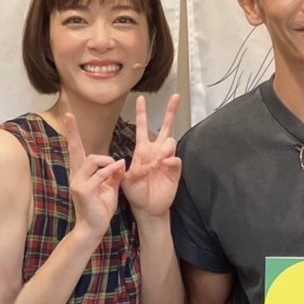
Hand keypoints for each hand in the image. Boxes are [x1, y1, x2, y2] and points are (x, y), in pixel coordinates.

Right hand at [65, 113, 124, 236]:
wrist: (93, 229)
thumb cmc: (101, 209)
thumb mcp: (110, 187)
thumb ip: (113, 174)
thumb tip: (120, 162)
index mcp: (81, 173)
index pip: (75, 149)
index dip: (73, 133)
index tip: (69, 116)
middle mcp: (76, 176)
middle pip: (79, 151)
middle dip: (83, 140)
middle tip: (83, 130)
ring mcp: (78, 183)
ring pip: (91, 160)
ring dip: (106, 161)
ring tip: (117, 167)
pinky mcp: (84, 191)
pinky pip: (99, 175)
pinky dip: (111, 170)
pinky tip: (119, 168)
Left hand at [121, 94, 181, 217]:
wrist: (147, 207)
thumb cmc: (135, 192)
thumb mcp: (126, 180)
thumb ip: (132, 170)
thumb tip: (145, 163)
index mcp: (142, 150)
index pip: (143, 127)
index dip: (142, 113)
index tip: (140, 98)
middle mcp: (156, 151)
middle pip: (166, 127)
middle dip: (171, 111)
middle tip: (176, 96)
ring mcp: (167, 159)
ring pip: (171, 141)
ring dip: (164, 148)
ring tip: (157, 161)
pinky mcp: (175, 170)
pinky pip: (176, 159)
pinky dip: (170, 160)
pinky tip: (163, 166)